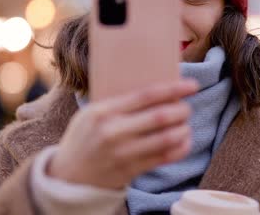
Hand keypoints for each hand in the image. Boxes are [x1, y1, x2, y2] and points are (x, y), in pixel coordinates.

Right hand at [47, 79, 198, 188]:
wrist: (68, 175)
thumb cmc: (84, 137)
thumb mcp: (91, 112)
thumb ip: (118, 102)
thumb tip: (156, 88)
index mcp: (103, 111)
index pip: (146, 95)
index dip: (173, 88)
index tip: (191, 85)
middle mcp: (114, 131)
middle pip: (160, 116)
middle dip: (181, 110)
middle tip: (186, 107)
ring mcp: (123, 153)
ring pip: (166, 138)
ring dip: (183, 130)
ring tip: (185, 125)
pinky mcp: (130, 170)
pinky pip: (164, 158)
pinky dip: (180, 148)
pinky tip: (184, 141)